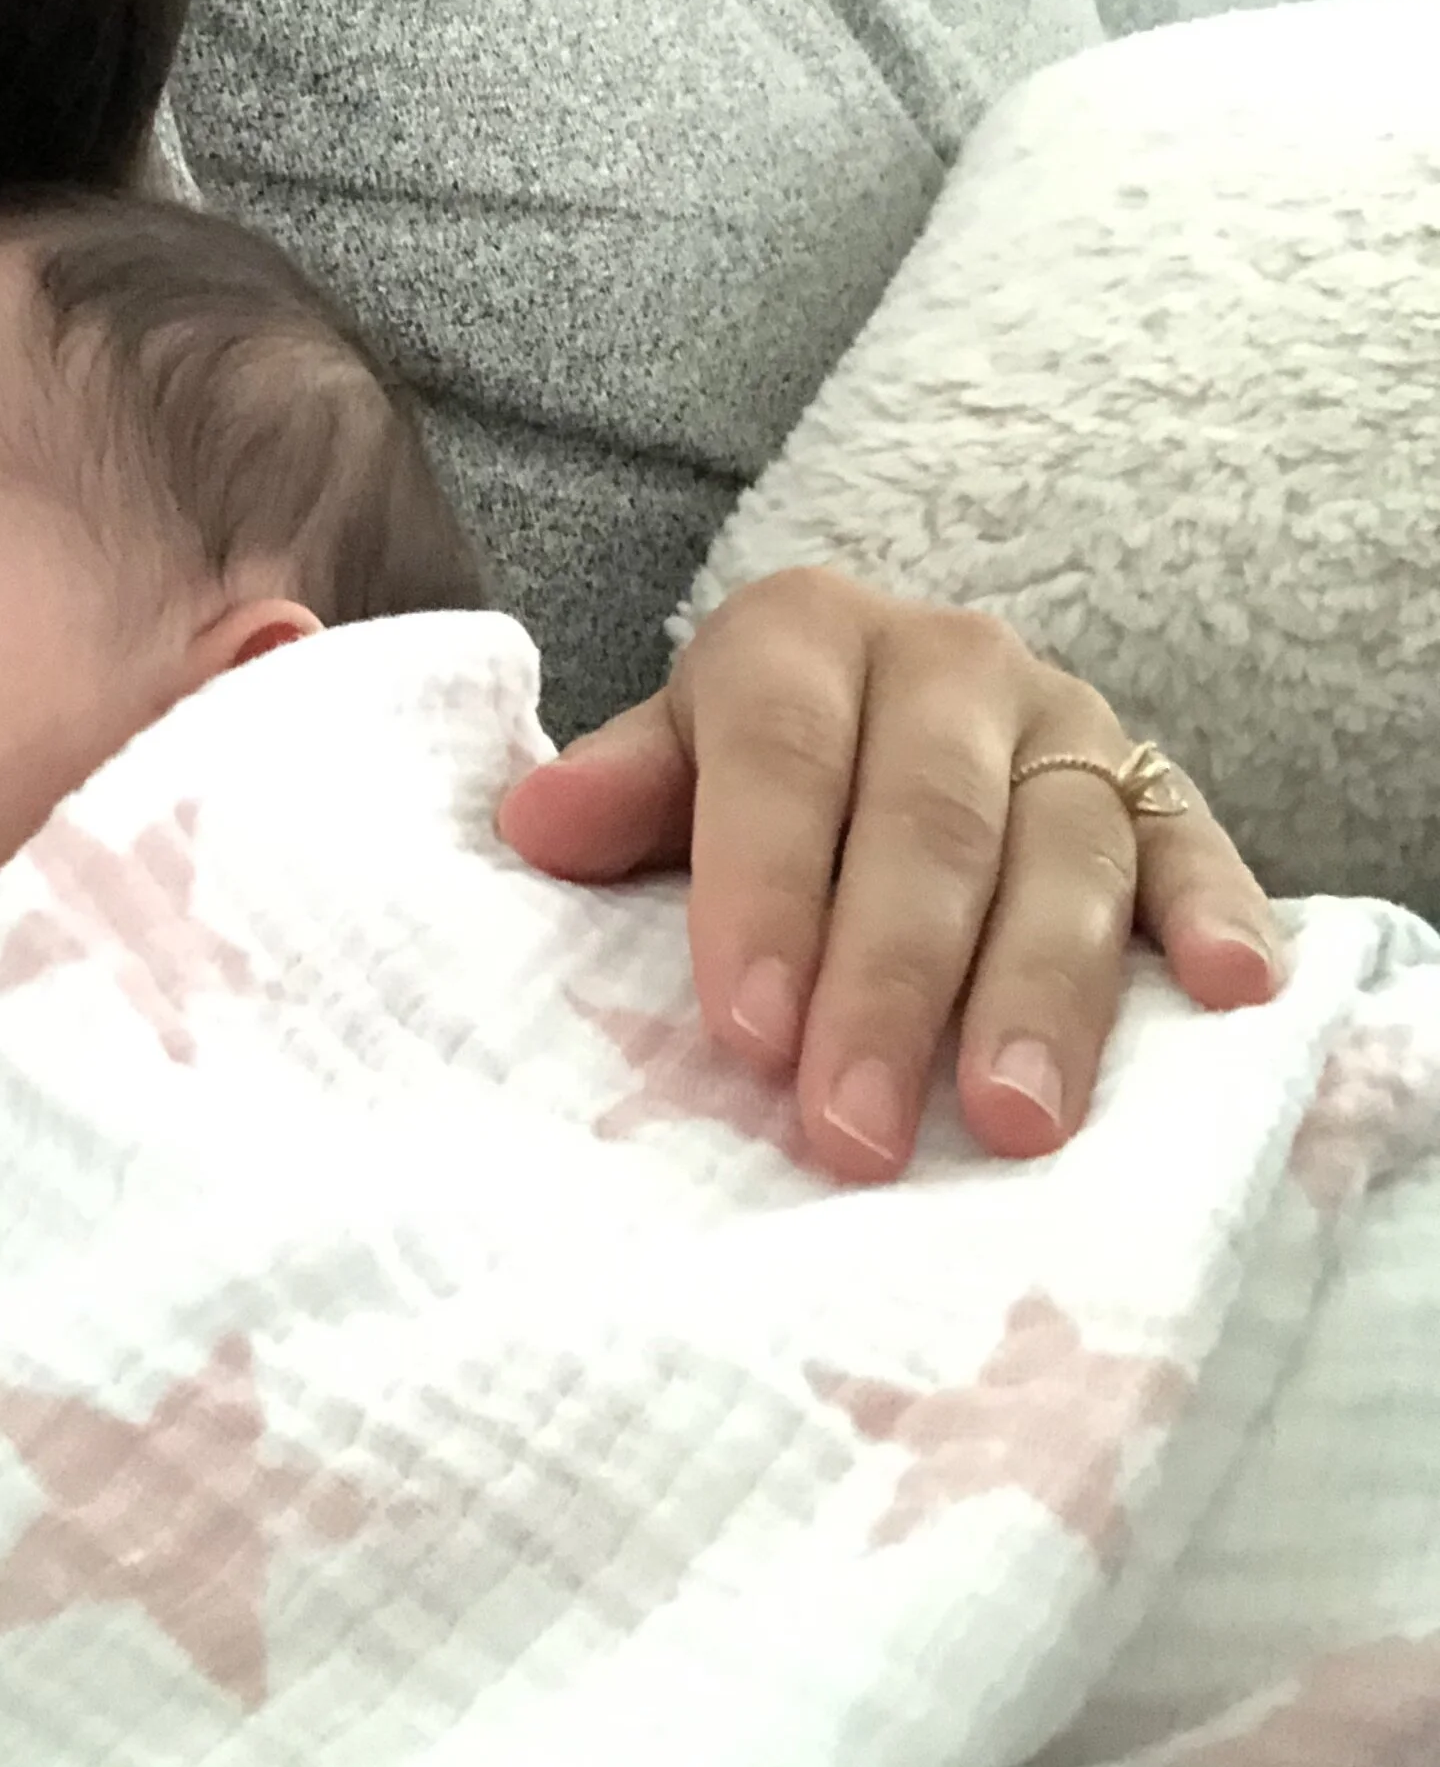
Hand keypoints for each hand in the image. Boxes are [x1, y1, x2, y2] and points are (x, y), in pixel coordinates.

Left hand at [496, 567, 1277, 1181]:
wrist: (888, 699)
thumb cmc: (760, 769)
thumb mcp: (677, 756)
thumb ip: (623, 791)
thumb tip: (535, 826)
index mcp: (803, 634)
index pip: (780, 758)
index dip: (763, 895)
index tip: (747, 1036)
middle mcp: (947, 661)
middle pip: (925, 822)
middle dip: (889, 983)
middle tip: (856, 1132)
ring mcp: (1066, 723)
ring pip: (1063, 851)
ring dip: (1042, 992)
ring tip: (1016, 1121)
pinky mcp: (1161, 785)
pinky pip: (1198, 844)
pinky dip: (1221, 915)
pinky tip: (1232, 994)